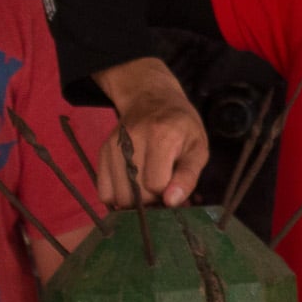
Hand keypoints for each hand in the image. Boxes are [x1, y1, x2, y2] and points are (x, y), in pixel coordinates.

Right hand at [93, 58, 208, 206]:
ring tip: (146, 184)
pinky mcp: (103, 152)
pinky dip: (118, 195)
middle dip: (151, 199)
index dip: (167, 192)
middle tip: (161, 185)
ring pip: (118, 196)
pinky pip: (104, 191)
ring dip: (134, 199)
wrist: (152, 100)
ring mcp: (114, 146)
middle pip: (135, 194)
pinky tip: (132, 184)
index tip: (173, 183)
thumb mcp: (197, 148)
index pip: (155, 185)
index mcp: (161, 137)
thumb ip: (188, 176)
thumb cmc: (181, 127)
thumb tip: (172, 201)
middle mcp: (132, 140)